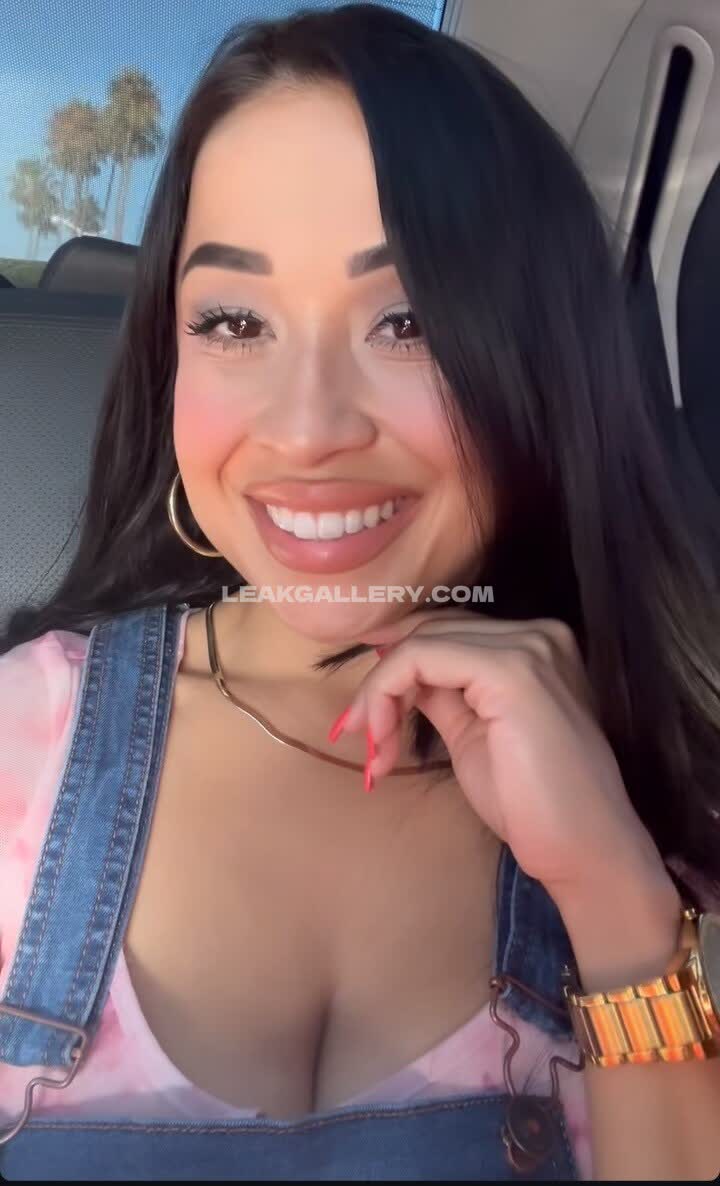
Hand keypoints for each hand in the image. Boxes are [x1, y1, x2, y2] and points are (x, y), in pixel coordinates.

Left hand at [330, 608, 670, 906]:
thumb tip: (395, 672)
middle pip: (429, 631)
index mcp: (535, 646)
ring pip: (420, 643)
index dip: (395, 667)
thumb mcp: (472, 732)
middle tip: (363, 738)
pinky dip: (387, 693)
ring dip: (379, 695)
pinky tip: (383, 740)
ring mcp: (528, 646)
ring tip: (377, 750)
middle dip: (382, 684)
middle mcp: (537, 633)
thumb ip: (442, 694)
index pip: (446, 633)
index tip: (364, 717)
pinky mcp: (510, 669)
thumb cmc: (534, 805)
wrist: (584, 851)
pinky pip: (421, 658)